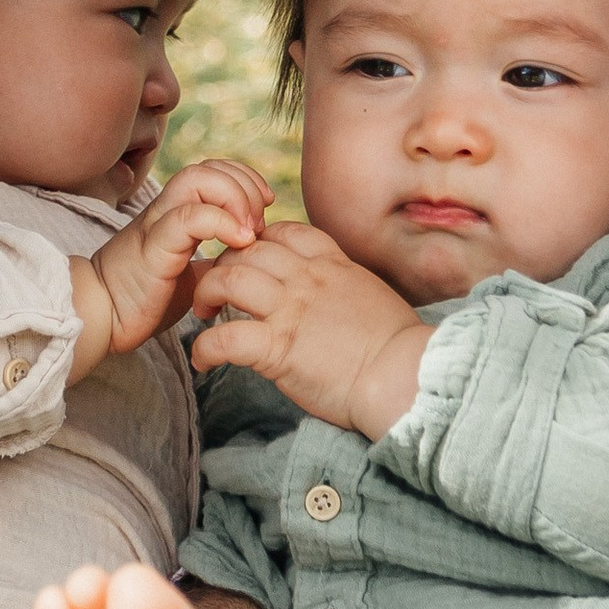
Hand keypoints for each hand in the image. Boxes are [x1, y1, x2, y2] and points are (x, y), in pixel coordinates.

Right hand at [70, 160, 270, 374]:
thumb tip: (248, 260)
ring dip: (234, 196)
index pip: (213, 170)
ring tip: (250, 231)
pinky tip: (240, 243)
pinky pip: (188, 217)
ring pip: (196, 179)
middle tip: (259, 222)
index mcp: (174, 213)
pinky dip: (221, 223)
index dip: (244, 179)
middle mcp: (164, 210)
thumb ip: (214, 261)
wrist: (100, 318)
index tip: (264, 208)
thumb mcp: (191, 276)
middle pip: (207, 167)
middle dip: (244, 184)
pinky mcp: (153, 247)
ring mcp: (157, 224)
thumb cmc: (143, 298)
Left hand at [189, 218, 432, 435]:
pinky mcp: (278, 347)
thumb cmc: (398, 347)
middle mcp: (308, 279)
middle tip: (215, 289)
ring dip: (206, 293)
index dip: (258, 240)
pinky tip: (203, 360)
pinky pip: (225, 338)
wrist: (405, 376)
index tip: (248, 259)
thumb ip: (344, 287)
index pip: (284, 232)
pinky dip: (205, 348)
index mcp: (333, 265)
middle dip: (224, 263)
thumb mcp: (372, 297)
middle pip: (248, 250)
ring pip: (228, 278)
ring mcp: (290, 310)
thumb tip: (331, 298)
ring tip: (202, 313)